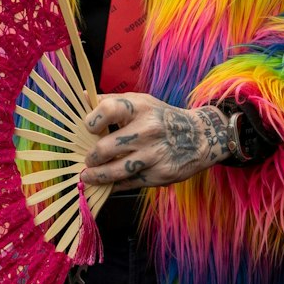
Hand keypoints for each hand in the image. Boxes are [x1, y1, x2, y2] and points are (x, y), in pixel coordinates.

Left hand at [81, 94, 240, 187]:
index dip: (92, 121)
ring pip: (115, 171)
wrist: (201, 137)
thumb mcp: (142, 102)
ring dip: (96, 176)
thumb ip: (112, 101)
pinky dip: (113, 185)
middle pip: (105, 148)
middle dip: (90, 157)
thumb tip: (81, 97)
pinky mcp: (160, 174)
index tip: (90, 129)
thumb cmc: (163, 118)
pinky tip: (107, 184)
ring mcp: (154, 154)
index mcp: (141, 108)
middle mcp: (148, 130)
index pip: (108, 110)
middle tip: (88, 160)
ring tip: (89, 176)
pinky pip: (128, 183)